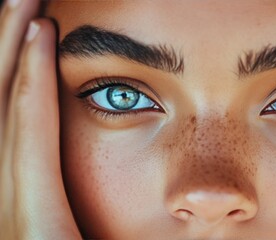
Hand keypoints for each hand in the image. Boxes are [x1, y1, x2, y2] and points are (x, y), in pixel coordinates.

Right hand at [0, 0, 80, 237]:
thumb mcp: (69, 225)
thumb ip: (58, 190)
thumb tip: (71, 153)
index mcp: (13, 203)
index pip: (6, 121)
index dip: (8, 68)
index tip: (27, 28)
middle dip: (3, 45)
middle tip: (20, 0)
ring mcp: (5, 213)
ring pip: (5, 107)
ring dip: (11, 45)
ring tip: (24, 0)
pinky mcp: (34, 223)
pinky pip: (32, 134)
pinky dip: (33, 80)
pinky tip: (41, 34)